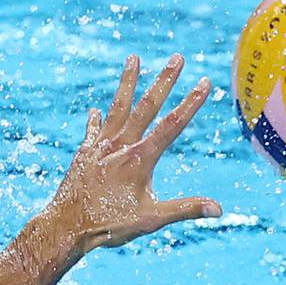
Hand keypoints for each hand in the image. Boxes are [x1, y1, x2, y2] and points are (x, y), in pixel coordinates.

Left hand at [44, 54, 220, 254]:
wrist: (67, 226)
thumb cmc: (109, 225)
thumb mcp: (151, 220)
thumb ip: (185, 209)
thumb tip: (218, 209)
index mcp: (140, 159)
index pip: (172, 125)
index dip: (190, 103)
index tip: (204, 83)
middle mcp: (121, 146)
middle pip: (147, 106)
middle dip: (164, 81)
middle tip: (177, 57)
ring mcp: (100, 147)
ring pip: (118, 107)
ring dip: (127, 82)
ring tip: (133, 58)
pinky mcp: (84, 153)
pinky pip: (93, 130)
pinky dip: (97, 120)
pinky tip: (96, 111)